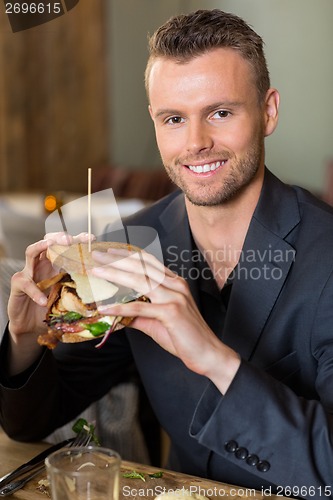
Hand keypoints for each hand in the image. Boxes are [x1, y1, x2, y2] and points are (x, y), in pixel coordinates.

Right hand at [6, 232, 93, 374]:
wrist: (30, 325)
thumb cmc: (52, 308)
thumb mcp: (69, 295)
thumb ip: (81, 287)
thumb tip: (106, 286)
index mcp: (57, 264)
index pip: (67, 245)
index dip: (79, 239)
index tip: (92, 238)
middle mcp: (43, 263)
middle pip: (49, 240)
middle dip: (59, 237)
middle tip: (70, 239)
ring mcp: (29, 272)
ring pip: (31, 252)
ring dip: (42, 247)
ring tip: (51, 246)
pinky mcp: (18, 284)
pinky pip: (25, 283)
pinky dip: (35, 291)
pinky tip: (44, 300)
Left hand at [91, 247, 239, 392]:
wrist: (207, 353)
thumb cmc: (185, 337)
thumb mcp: (157, 322)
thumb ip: (138, 315)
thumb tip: (117, 314)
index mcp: (174, 283)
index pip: (148, 262)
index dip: (127, 255)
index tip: (109, 252)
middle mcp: (175, 285)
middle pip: (141, 266)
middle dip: (116, 259)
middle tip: (97, 255)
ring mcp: (174, 297)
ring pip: (140, 281)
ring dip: (115, 275)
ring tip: (97, 273)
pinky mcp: (171, 312)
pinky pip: (140, 308)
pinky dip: (120, 308)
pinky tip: (105, 308)